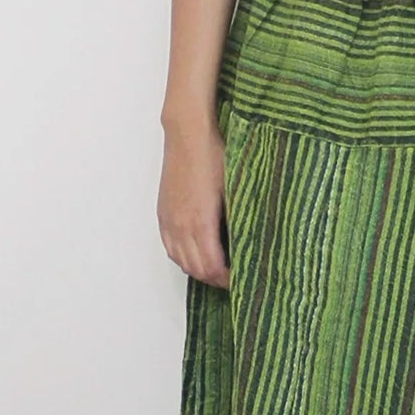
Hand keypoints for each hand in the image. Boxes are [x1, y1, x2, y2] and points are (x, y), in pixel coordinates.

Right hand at [158, 117, 230, 287]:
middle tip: (234, 278)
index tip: (243, 280)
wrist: (188, 134)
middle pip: (196, 269)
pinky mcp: (163, 213)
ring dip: (198, 270)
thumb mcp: (235, 189)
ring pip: (180, 261)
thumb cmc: (214, 156)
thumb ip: (239, 219)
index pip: (212, 268)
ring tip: (217, 269)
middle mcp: (181, 226)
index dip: (228, 280)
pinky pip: (169, 246)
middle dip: (215, 279)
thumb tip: (251, 242)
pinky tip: (195, 254)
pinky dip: (182, 257)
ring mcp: (169, 220)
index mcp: (201, 223)